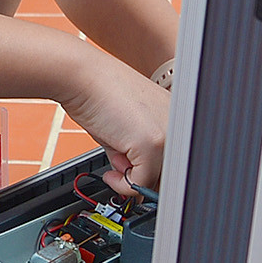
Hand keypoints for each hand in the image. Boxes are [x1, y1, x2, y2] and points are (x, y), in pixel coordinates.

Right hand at [61, 53, 170, 194]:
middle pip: (169, 172)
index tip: (134, 175)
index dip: (152, 172)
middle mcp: (179, 124)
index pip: (174, 159)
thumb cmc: (99, 96)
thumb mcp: (126, 130)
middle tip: (120, 170)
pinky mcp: (152, 144)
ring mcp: (168, 134)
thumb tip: (140, 185)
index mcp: (177, 116)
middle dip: (142, 177)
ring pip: (156, 180)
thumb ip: (139, 154)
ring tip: (114, 163)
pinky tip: (110, 173)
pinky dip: (121, 185)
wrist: (83, 77)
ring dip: (131, 181)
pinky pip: (139, 183)